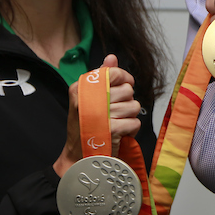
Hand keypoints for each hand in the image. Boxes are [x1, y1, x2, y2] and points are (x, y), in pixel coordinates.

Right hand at [53, 54, 141, 176]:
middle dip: (126, 103)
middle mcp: (88, 99)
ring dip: (129, 117)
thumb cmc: (85, 126)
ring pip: (133, 106)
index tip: (124, 87)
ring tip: (115, 124)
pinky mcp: (111, 129)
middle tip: (114, 113)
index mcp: (80, 88)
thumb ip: (101, 77)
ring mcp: (100, 114)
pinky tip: (119, 134)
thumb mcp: (88, 99)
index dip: (125, 80)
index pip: (114, 73)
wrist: (78, 157)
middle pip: (127, 90)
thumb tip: (111, 57)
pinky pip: (135, 122)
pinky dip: (131, 130)